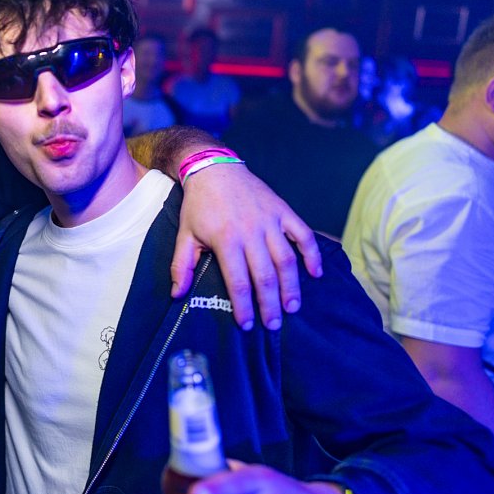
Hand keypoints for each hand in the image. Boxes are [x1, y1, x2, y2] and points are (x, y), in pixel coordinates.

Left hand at [172, 165, 321, 329]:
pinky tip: (316, 273)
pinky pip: (303, 234)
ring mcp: (270, 221)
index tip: (248, 325)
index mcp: (226, 240)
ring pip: (286, 260)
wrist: (214, 168)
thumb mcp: (185, 234)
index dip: (244, 306)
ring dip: (292, 286)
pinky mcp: (283, 211)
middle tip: (273, 325)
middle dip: (270, 304)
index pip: (238, 281)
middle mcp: (251, 232)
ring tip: (292, 307)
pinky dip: (312, 254)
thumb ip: (182, 265)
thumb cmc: (199, 205)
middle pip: (265, 276)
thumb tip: (177, 293)